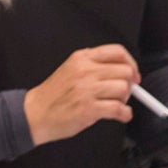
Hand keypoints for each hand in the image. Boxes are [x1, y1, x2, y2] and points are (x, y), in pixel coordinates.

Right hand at [26, 45, 140, 144]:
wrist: (34, 113)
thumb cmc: (53, 95)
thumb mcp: (71, 69)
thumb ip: (94, 67)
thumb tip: (122, 72)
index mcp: (82, 58)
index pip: (117, 52)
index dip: (130, 63)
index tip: (133, 73)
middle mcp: (86, 71)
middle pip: (125, 71)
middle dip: (129, 84)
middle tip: (124, 92)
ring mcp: (87, 90)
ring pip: (124, 89)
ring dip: (125, 99)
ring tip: (117, 104)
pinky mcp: (89, 109)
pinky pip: (119, 109)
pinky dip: (125, 114)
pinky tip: (121, 115)